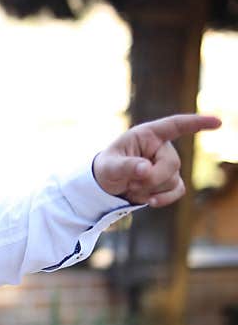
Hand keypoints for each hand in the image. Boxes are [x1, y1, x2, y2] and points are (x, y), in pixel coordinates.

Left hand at [92, 114, 221, 207]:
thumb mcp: (109, 166)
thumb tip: (146, 169)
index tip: (217, 122)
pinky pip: (177, 191)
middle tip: (130, 183)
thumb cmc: (107, 168)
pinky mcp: (170, 181)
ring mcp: (168, 164)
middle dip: (152, 178)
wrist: (107, 185)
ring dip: (150, 189)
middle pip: (172, 164)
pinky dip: (163, 199)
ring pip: (172, 180)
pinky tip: (149, 202)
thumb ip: (125, 166)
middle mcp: (161, 148)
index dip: (196, 123)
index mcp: (147, 135)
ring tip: (131, 187)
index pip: (175, 125)